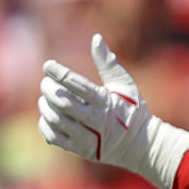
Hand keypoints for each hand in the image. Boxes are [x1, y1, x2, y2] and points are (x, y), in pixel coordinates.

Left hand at [37, 34, 188, 188]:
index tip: (48, 66)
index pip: (78, 86)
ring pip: (55, 119)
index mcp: (107, 103)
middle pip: (62, 103)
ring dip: (45, 105)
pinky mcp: (81, 150)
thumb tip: (96, 38)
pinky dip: (45, 124)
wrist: (142, 147)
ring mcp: (88, 138)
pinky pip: (53, 136)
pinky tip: (49, 116)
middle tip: (46, 83)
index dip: (59, 73)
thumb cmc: (132, 111)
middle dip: (49, 89)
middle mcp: (97, 121)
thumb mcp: (125, 85)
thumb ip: (108, 63)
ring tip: (46, 98)